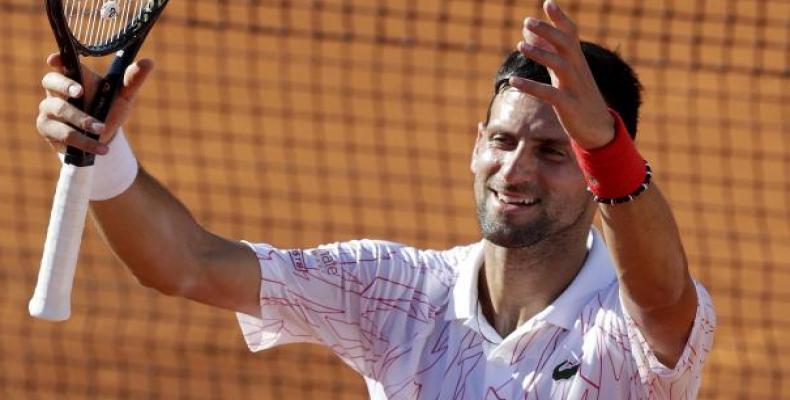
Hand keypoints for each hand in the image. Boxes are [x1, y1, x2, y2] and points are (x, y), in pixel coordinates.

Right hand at [36, 52, 153, 154]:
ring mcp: (49, 109)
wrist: (103, 138)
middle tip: (80, 91)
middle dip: (65, 85)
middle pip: (50, 81)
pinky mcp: (48, 129)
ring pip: (59, 110)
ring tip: (102, 128)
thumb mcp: (124, 96)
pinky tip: (101, 149)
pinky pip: (62, 134)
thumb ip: (133, 80)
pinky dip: (84, 142)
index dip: (57, 60)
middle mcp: (57, 90)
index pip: (62, 64)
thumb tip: (149, 62)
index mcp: (75, 77)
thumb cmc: (110, 109)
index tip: (55, 60)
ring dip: (82, 120)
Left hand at [510, 0, 613, 148]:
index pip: (571, 34)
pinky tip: (513, 81)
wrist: (598, 129)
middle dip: (548, 31)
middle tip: (528, 21)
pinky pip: (550, 94)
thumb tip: (527, 31)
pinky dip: (531, 86)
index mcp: (577, 61)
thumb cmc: (577, 96)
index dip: (560, 19)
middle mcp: (578, 70)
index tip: (547, 3)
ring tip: (519, 46)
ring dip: (541, 54)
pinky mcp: (569, 106)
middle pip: (566, 44)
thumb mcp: (562, 72)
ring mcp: (575, 88)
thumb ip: (547, 51)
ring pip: (560, 65)